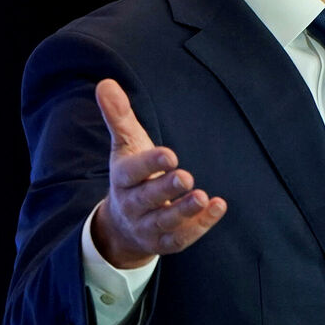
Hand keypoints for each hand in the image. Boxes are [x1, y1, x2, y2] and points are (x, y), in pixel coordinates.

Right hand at [91, 79, 226, 268]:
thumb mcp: (126, 145)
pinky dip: (200, 225)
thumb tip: (105, 83)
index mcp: (122, 179)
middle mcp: (132, 205)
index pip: (131, 172)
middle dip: (165, 189)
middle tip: (187, 176)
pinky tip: (218, 206)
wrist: (122, 225)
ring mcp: (147, 226)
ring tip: (203, 197)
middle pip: (146, 199)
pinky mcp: (165, 242)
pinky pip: (181, 239)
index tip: (170, 154)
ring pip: (163, 223)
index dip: (149, 164)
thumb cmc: (132, 176)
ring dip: (184, 211)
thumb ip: (119, 116)